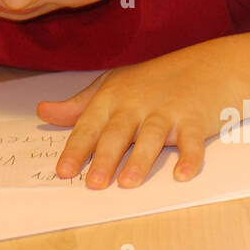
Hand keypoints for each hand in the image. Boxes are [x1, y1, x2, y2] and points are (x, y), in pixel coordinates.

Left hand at [35, 60, 224, 189]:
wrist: (206, 66)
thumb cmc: (153, 81)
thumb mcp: (112, 86)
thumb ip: (79, 105)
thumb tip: (43, 112)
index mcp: (113, 98)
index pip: (90, 126)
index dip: (76, 149)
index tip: (63, 171)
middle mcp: (137, 104)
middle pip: (118, 133)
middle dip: (105, 158)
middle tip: (93, 184)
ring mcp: (167, 110)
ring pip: (152, 136)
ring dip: (140, 160)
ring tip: (128, 183)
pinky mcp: (194, 118)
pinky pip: (191, 140)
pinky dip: (189, 157)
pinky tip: (181, 175)